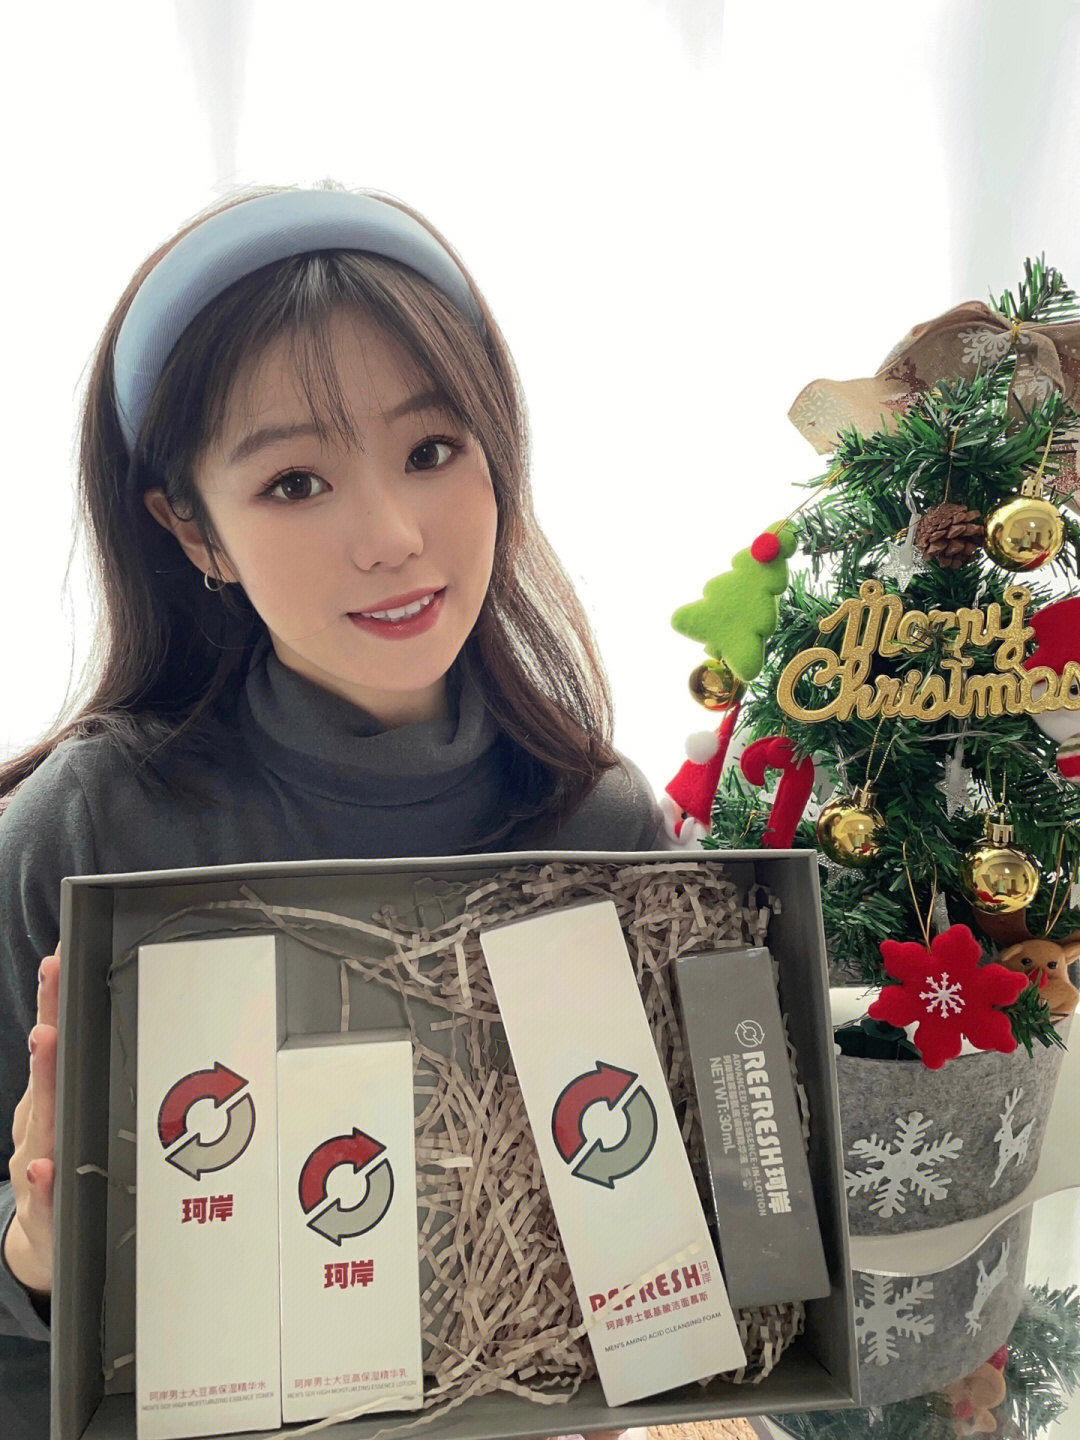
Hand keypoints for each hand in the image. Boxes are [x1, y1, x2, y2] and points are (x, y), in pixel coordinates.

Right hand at [3, 946, 58, 1296]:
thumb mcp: (67, 1114)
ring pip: (41, 1129)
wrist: (44, 1237)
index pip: (52, 1044)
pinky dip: (43, 1183)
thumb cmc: (61, 1163)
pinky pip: (45, 1197)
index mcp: (49, 1100)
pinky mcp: (45, 1213)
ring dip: (43, 1090)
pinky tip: (41, 1168)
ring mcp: (37, 1168)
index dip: (52, 1003)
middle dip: (46, 1040)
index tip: (57, 962)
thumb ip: (77, 1071)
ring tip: (44, 1049)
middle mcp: (38, 1128)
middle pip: (44, 1079)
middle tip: (50, 1008)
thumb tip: (97, 1012)